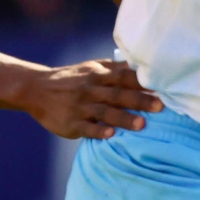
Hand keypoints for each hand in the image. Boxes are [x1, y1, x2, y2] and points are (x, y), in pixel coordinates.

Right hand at [28, 59, 162, 139]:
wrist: (36, 89)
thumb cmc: (70, 79)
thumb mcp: (90, 68)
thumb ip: (114, 68)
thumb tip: (140, 65)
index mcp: (98, 75)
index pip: (124, 77)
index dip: (143, 82)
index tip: (164, 86)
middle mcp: (91, 89)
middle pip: (119, 94)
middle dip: (140, 100)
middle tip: (162, 106)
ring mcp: (81, 107)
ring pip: (105, 112)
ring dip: (124, 118)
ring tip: (142, 125)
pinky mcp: (71, 123)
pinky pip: (87, 128)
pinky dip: (99, 130)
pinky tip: (111, 134)